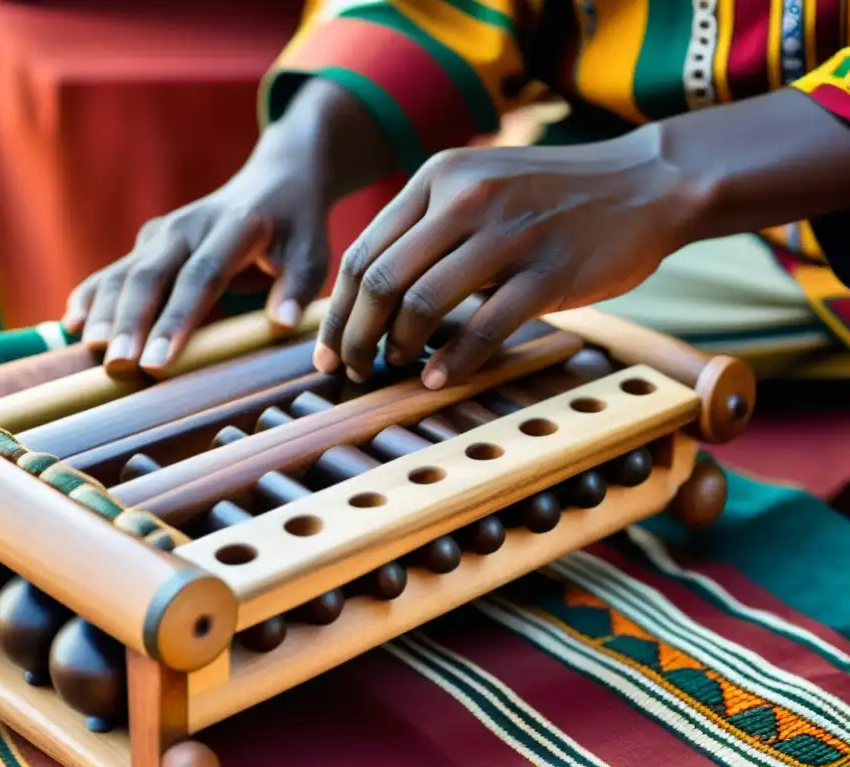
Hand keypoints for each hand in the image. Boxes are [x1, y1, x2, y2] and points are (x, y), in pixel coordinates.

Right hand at [62, 77, 396, 374]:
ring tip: (92, 354)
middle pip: (150, 275)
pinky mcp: (149, 243)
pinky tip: (71, 324)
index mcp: (233, 227)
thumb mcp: (312, 253)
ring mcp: (163, 232)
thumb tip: (281, 324)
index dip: (177, 319)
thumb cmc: (296, 227)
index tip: (158, 361)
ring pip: (125, 273)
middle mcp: (190, 225)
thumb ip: (296, 288)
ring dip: (105, 313)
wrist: (275, 180)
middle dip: (130, 321)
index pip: (200, 276)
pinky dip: (92, 296)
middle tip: (117, 364)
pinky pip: (113, 271)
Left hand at [313, 126, 703, 387]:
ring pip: (423, 303)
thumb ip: (428, 226)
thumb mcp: (479, 184)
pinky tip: (437, 380)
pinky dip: (453, 361)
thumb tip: (370, 298)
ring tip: (395, 369)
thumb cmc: (551, 195)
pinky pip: (485, 327)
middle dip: (356, 336)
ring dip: (398, 348)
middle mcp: (466, 198)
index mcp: (438, 178)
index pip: (362, 252)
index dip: (336, 310)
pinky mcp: (549, 271)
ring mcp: (509, 233)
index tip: (327, 350)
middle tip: (352, 370)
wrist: (647, 182)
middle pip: (381, 280)